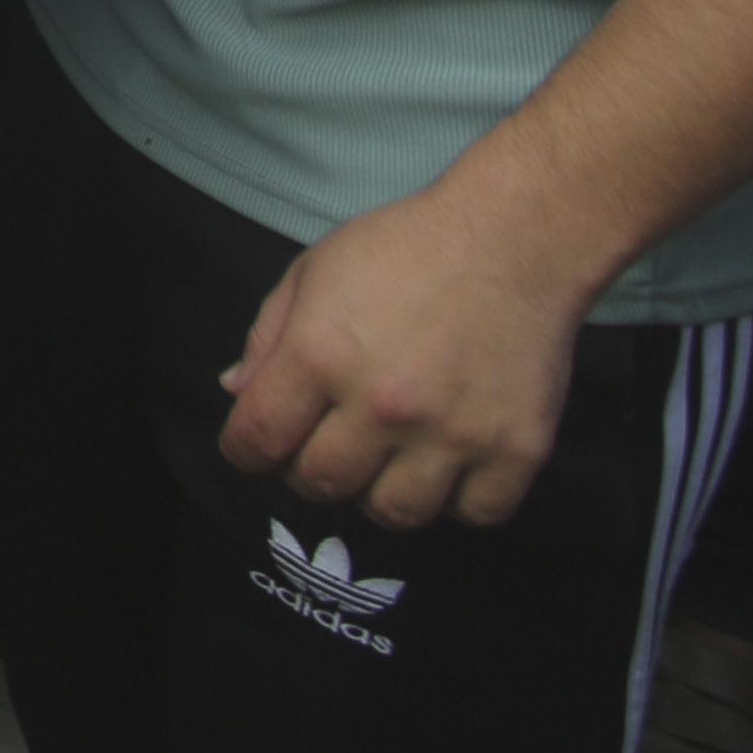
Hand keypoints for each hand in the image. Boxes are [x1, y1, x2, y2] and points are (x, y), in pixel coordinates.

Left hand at [218, 180, 595, 529]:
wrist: (515, 238)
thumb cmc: (405, 247)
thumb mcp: (314, 269)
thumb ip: (268, 336)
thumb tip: (237, 394)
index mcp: (319, 355)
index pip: (257, 441)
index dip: (245, 450)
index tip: (257, 446)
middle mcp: (382, 404)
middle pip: (321, 484)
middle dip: (308, 470)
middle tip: (326, 443)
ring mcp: (453, 433)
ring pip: (394, 513)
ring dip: (379, 492)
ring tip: (386, 456)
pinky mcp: (516, 449)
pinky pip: (475, 513)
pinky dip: (457, 499)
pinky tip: (449, 461)